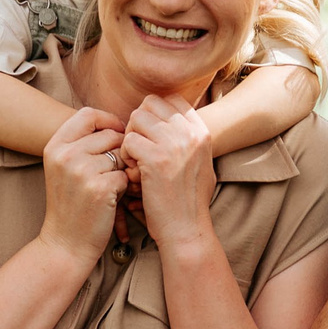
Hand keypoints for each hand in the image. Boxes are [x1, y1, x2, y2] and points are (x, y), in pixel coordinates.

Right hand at [40, 106, 129, 261]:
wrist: (65, 243)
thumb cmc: (71, 204)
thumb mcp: (64, 167)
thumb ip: (82, 142)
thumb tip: (117, 122)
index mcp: (55, 145)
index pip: (88, 114)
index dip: (108, 121)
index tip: (118, 134)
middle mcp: (65, 155)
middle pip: (110, 135)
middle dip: (119, 151)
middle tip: (113, 172)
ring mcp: (81, 171)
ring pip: (121, 155)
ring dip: (123, 170)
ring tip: (109, 187)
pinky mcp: (99, 188)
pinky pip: (126, 175)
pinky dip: (124, 187)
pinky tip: (111, 200)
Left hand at [121, 94, 217, 247]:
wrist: (186, 229)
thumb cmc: (188, 201)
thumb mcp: (200, 163)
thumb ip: (187, 139)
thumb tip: (169, 119)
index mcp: (201, 132)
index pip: (171, 99)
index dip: (154, 113)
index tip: (149, 134)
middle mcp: (190, 133)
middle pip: (150, 104)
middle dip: (138, 123)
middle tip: (138, 147)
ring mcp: (174, 144)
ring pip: (136, 118)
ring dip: (130, 138)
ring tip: (136, 161)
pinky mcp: (156, 159)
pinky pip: (128, 141)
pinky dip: (125, 156)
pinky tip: (133, 173)